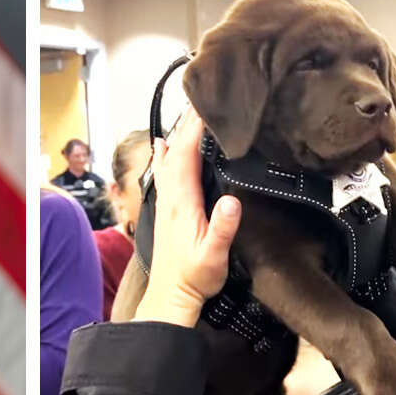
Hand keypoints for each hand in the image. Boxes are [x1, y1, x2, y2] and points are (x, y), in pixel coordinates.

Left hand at [133, 107, 242, 327]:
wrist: (172, 295)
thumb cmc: (194, 277)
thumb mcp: (213, 255)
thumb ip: (222, 228)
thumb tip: (231, 201)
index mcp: (182, 202)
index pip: (186, 156)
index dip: (194, 130)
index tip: (205, 106)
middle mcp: (170, 197)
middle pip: (175, 152)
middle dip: (186, 125)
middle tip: (199, 99)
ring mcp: (166, 203)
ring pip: (167, 160)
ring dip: (176, 136)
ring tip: (184, 114)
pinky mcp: (167, 210)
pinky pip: (165, 173)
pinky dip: (167, 154)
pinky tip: (164, 147)